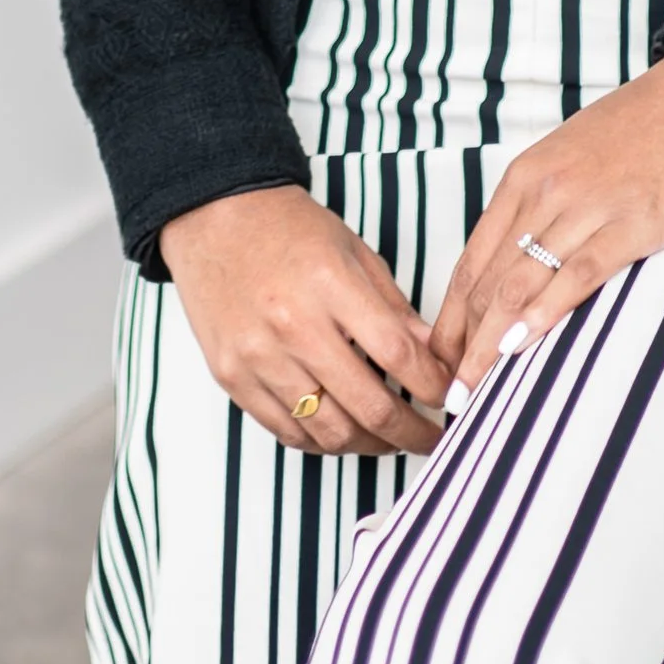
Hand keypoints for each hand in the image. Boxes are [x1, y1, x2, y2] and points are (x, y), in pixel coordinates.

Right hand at [159, 186, 449, 455]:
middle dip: (411, 433)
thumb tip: (435, 356)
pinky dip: (322, 442)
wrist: (214, 218)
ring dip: (369, 445)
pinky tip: (343, 433)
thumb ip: (395, 308)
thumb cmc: (289, 229)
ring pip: (329, 432)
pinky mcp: (232, 377)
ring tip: (388, 438)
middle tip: (431, 438)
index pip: (398, 354)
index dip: (432, 385)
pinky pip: (287, 432)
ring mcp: (258, 357)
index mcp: (332, 285)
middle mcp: (294, 326)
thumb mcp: (354, 252)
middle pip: (368, 406)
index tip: (449, 397)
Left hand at [429, 60, 663, 398]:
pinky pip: (576, 274)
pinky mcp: (630, 223)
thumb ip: (541, 207)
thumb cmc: (643, 129)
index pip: (470, 262)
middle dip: (462, 344)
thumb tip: (518, 266)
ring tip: (473, 391)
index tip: (439, 363)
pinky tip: (523, 345)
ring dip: (490, 344)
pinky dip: (544, 312)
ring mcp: (585, 207)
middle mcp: (543, 191)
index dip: (450, 320)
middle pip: (485, 281)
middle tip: (447, 394)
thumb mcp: (571, 160)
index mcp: (524, 178)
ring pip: (519, 283)